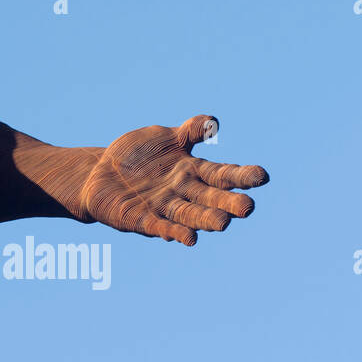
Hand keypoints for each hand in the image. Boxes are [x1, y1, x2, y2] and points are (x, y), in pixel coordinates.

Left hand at [76, 115, 267, 245]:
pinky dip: (174, 232)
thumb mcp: (162, 136)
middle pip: (210, 199)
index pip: (222, 174)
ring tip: (222, 223)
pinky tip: (188, 238)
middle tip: (248, 208)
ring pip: (190, 216)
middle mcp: (184, 192)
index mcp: (193, 171)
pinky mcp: (143, 220)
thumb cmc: (137, 155)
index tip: (262, 176)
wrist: (99, 172)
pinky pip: (161, 226)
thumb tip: (213, 122)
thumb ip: (188, 132)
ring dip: (206, 221)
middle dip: (228, 204)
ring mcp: (164, 207)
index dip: (241, 176)